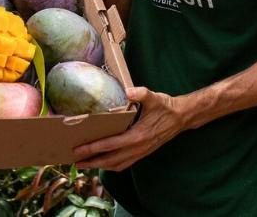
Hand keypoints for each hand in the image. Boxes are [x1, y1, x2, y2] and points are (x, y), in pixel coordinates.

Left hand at [73, 87, 189, 170]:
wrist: (182, 117)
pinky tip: (104, 164)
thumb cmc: (166, 107)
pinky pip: (125, 164)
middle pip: (110, 160)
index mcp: (138, 136)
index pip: (111, 145)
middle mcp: (138, 148)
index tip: (78, 149)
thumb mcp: (154, 97)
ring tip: (85, 164)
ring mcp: (141, 152)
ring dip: (100, 166)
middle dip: (92, 162)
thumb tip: (127, 91)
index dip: (93, 148)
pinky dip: (112, 166)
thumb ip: (140, 93)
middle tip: (74, 161)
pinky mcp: (143, 153)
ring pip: (117, 165)